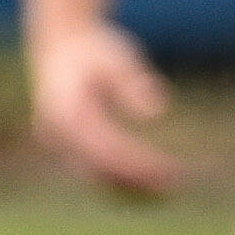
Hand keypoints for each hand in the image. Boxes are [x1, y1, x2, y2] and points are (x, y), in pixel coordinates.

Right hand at [31, 20, 175, 194]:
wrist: (58, 46)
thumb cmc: (94, 50)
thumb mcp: (116, 57)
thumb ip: (133, 81)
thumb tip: (158, 110)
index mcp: (65, 111)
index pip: (105, 148)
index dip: (139, 163)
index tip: (172, 171)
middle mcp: (55, 133)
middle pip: (98, 169)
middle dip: (139, 180)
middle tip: (179, 183)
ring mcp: (56, 144)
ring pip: (93, 177)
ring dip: (130, 187)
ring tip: (170, 188)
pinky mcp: (64, 149)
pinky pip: (91, 173)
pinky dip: (119, 182)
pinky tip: (149, 184)